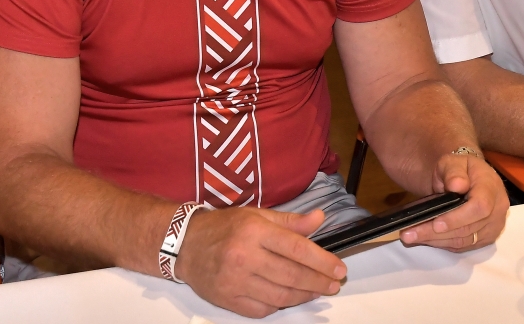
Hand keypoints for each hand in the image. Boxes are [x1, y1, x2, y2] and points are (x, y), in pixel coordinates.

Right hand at [176, 207, 346, 318]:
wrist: (184, 245)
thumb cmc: (224, 227)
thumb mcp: (256, 215)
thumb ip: (289, 221)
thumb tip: (319, 218)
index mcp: (254, 231)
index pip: (297, 249)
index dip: (322, 261)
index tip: (339, 269)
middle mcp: (245, 256)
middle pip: (292, 275)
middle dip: (318, 282)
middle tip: (333, 284)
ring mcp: (235, 281)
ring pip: (280, 296)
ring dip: (303, 296)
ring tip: (316, 291)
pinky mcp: (228, 299)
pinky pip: (262, 310)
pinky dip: (280, 306)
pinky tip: (289, 298)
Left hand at [399, 152, 508, 251]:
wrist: (467, 178)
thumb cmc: (459, 169)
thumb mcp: (453, 162)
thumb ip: (454, 172)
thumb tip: (457, 185)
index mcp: (491, 187)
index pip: (479, 207)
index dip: (457, 218)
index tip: (436, 223)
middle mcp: (497, 209)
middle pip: (468, 228)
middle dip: (437, 233)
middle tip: (409, 233)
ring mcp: (493, 226)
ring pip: (464, 241)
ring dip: (436, 241)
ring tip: (410, 237)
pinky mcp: (485, 238)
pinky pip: (463, 246)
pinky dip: (442, 244)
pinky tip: (424, 239)